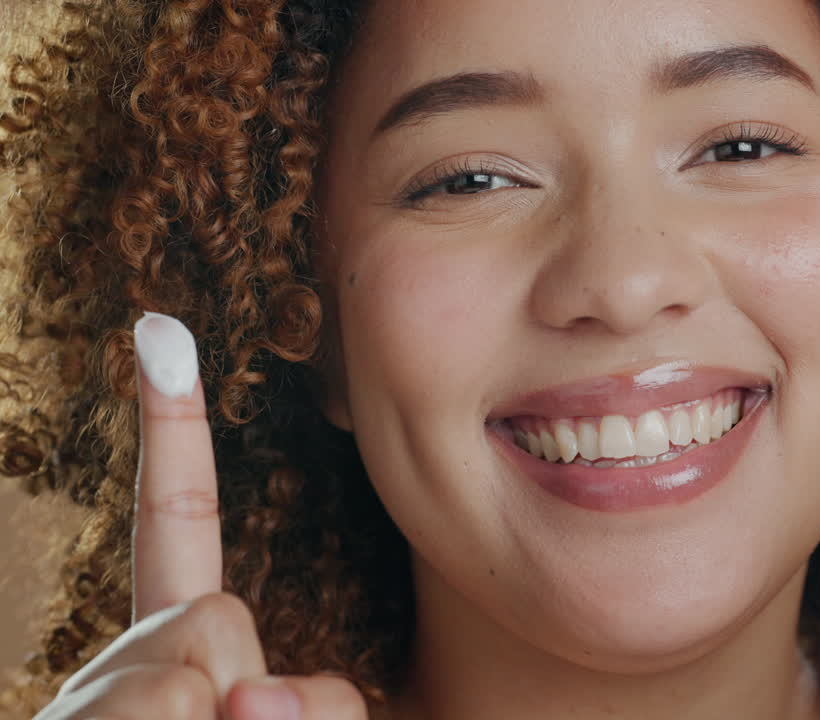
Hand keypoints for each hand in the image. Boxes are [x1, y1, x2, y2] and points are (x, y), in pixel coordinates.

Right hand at [34, 312, 367, 719]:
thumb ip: (320, 705)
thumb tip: (247, 699)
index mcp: (175, 652)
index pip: (175, 527)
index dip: (171, 429)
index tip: (159, 331)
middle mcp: (115, 669)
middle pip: (208, 615)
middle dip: (243, 687)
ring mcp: (82, 708)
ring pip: (191, 672)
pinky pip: (170, 709)